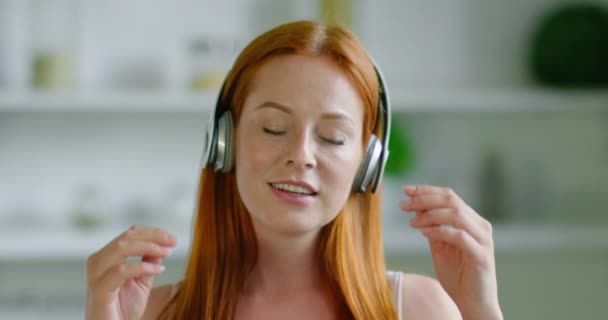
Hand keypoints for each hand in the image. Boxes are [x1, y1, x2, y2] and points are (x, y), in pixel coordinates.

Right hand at [85, 225, 176, 319]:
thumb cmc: (123, 309)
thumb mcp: (142, 282)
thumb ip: (149, 263)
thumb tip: (162, 245)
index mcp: (107, 257)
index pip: (129, 235)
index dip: (152, 232)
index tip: (172, 238)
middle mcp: (98, 262)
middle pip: (126, 238)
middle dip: (153, 236)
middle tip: (173, 241)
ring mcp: (96, 275)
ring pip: (121, 248)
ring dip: (148, 247)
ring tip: (167, 252)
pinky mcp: (99, 290)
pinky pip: (121, 271)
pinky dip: (141, 267)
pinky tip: (158, 270)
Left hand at [401, 185, 502, 319]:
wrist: (472, 303)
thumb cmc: (457, 276)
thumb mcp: (439, 246)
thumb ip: (431, 226)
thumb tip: (416, 206)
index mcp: (471, 221)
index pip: (449, 196)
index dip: (427, 190)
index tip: (406, 190)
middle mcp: (480, 226)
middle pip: (452, 201)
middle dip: (424, 199)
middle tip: (404, 204)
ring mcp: (483, 240)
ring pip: (456, 214)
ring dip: (429, 214)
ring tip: (411, 221)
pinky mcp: (481, 255)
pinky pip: (458, 236)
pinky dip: (438, 231)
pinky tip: (423, 232)